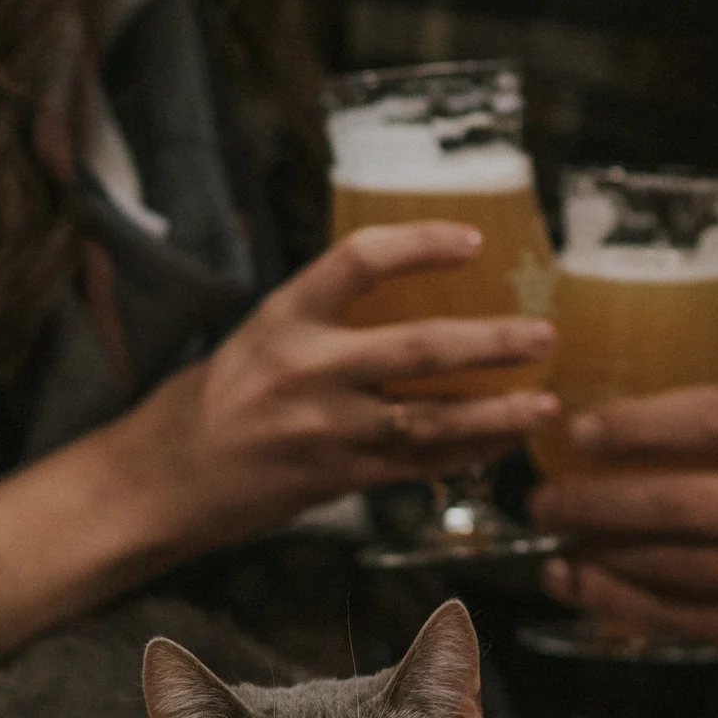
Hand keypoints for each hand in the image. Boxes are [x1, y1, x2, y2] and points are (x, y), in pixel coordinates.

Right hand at [136, 222, 557, 544]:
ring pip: (432, 417)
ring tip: (544, 403)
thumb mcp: (263, 334)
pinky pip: (420, 464)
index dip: (421, 244)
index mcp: (286, 315)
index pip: (360, 259)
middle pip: (420, 346)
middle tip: (542, 334)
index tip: (473, 241)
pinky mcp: (341, 476)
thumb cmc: (222, 397)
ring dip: (496, 411)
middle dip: (492, 342)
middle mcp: (309, 367)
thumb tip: (410, 292)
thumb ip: (328, 316)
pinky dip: (467, 452)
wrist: (172, 475)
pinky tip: (503, 441)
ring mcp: (328, 427)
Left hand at [529, 386, 717, 692]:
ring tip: (551, 540)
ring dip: (599, 557)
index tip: (578, 431)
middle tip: (543, 498)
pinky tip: (576, 584)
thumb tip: (623, 413)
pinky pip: (684, 618)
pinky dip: (619, 603)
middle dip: (599, 503)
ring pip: (676, 569)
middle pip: (685, 504)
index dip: (640, 426)